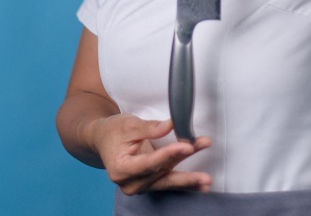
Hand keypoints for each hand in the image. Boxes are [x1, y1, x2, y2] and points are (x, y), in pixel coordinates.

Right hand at [91, 115, 211, 194]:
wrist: (103, 139)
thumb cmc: (114, 131)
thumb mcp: (128, 125)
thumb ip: (150, 128)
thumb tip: (170, 126)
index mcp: (121, 168)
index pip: (148, 163)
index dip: (168, 155)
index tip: (186, 147)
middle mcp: (130, 183)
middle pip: (161, 175)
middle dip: (185, 175)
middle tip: (205, 177)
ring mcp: (140, 186)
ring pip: (167, 180)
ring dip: (189, 179)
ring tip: (207, 181)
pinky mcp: (149, 184)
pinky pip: (168, 183)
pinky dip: (185, 183)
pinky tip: (201, 186)